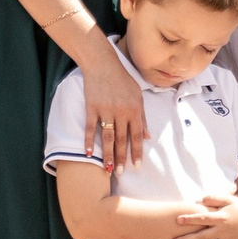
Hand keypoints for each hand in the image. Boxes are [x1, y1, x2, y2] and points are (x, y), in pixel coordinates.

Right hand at [78, 38, 146, 170]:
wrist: (103, 65)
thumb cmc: (123, 81)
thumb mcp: (138, 96)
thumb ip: (142, 117)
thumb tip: (148, 137)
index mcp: (134, 110)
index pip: (137, 135)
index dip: (137, 151)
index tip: (136, 165)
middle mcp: (121, 112)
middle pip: (122, 139)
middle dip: (122, 157)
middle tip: (120, 173)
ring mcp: (106, 111)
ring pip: (108, 137)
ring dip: (108, 154)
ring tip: (108, 168)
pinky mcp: (92, 108)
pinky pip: (91, 128)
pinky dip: (89, 141)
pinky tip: (89, 153)